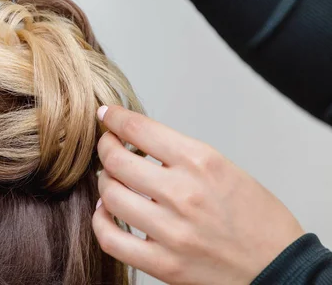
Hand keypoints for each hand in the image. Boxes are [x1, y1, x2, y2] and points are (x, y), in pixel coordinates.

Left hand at [92, 106, 304, 284]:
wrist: (281, 266)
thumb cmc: (257, 218)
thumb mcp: (225, 168)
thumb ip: (179, 155)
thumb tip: (137, 143)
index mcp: (201, 162)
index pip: (138, 128)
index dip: (114, 118)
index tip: (107, 115)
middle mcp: (183, 193)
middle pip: (116, 159)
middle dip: (105, 147)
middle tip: (107, 147)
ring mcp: (171, 231)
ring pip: (110, 195)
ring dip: (104, 183)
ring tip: (111, 180)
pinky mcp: (164, 263)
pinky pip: (111, 239)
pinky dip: (101, 221)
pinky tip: (107, 212)